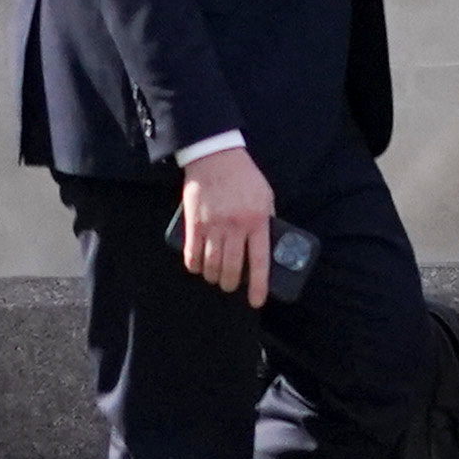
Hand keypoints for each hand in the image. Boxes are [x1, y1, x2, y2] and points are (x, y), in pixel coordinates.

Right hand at [172, 140, 276, 305]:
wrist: (215, 157)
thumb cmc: (244, 178)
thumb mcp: (265, 197)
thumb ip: (265, 220)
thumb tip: (266, 245)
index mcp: (257, 220)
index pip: (258, 261)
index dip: (258, 285)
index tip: (256, 301)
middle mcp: (235, 226)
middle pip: (230, 268)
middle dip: (230, 283)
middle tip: (230, 286)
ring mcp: (212, 226)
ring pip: (211, 265)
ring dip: (213, 276)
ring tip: (215, 277)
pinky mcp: (193, 224)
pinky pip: (191, 255)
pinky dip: (194, 266)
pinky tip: (198, 267)